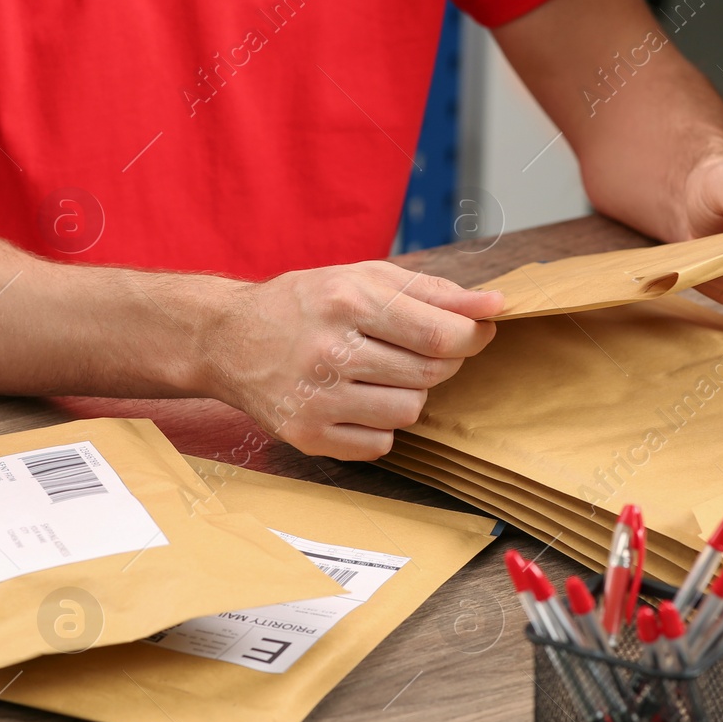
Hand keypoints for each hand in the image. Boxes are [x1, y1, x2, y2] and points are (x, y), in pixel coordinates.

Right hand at [206, 261, 502, 459]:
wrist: (228, 339)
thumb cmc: (304, 304)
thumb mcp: (363, 277)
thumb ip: (433, 291)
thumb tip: (493, 306)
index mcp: (347, 301)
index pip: (438, 333)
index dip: (471, 336)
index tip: (476, 332)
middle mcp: (329, 351)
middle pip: (429, 374)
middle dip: (440, 362)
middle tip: (422, 349)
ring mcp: (317, 399)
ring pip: (409, 412)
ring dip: (409, 395)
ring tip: (381, 375)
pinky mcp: (307, 434)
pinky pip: (380, 444)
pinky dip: (380, 425)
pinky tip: (357, 401)